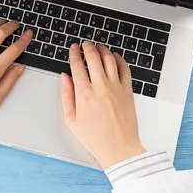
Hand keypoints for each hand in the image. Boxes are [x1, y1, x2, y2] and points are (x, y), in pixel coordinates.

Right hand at [60, 41, 145, 168]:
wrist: (119, 148)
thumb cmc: (95, 138)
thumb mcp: (71, 120)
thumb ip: (66, 95)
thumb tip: (64, 78)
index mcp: (84, 94)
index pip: (77, 65)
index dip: (74, 53)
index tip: (73, 49)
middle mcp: (100, 87)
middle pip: (94, 57)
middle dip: (88, 47)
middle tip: (85, 44)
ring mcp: (116, 87)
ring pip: (110, 59)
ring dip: (103, 49)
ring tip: (99, 47)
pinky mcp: (128, 91)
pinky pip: (125, 69)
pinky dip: (119, 59)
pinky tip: (115, 57)